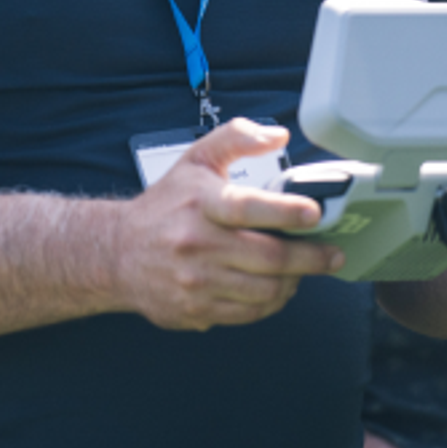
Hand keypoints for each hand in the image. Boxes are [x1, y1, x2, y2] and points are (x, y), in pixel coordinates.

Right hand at [112, 117, 343, 330]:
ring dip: (294, 282)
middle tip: (332, 255)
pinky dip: (271, 302)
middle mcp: (196, 243)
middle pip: (269, 258)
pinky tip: (276, 287)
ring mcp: (195, 281)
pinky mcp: (195, 309)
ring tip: (302, 270)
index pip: (246, 207)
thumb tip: (277, 135)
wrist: (114, 253)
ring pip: (265, 290)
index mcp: (200, 204)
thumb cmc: (164, 206)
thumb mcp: (195, 161)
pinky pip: (250, 313)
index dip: (286, 211)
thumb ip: (236, 138)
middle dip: (312, 258)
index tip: (315, 214)